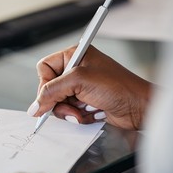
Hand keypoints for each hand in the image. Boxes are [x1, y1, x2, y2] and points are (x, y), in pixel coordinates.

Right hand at [27, 46, 151, 129]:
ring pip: (58, 102)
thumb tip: (34, 106)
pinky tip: (90, 114)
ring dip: (69, 111)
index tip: (47, 98)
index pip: (44, 68)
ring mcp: (80, 87)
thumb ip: (52, 91)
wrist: (139, 107)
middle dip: (58, 101)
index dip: (44, 84)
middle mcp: (76, 70)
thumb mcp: (79, 82)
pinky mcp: (85, 102)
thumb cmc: (118, 87)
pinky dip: (77, 116)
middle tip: (70, 106)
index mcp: (74, 55)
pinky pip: (69, 111)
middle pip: (49, 88)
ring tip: (83, 111)